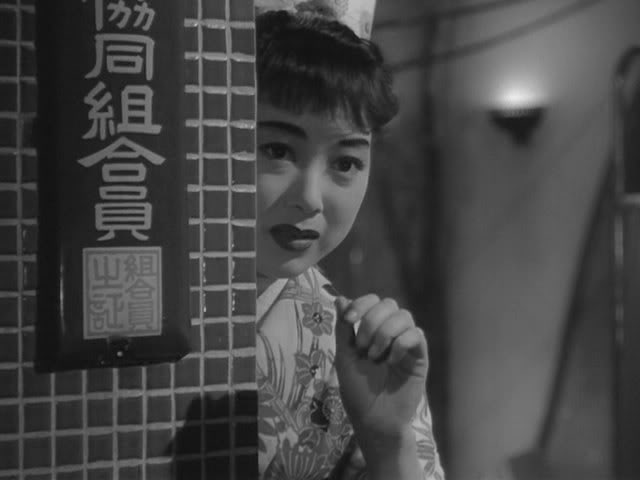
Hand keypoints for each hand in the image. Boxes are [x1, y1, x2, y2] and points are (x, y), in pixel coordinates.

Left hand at [334, 294, 428, 439]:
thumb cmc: (357, 390)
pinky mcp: (420, 357)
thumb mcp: (344, 356)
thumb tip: (340, 298)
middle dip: (371, 321)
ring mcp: (407, 343)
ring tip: (375, 357)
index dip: (361, 304)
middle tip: (362, 347)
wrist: (373, 418)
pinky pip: (416, 335)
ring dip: (384, 333)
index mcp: (373, 329)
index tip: (349, 320)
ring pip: (404, 316)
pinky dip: (400, 344)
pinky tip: (391, 361)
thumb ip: (343, 328)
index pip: (373, 301)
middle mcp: (392, 332)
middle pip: (389, 304)